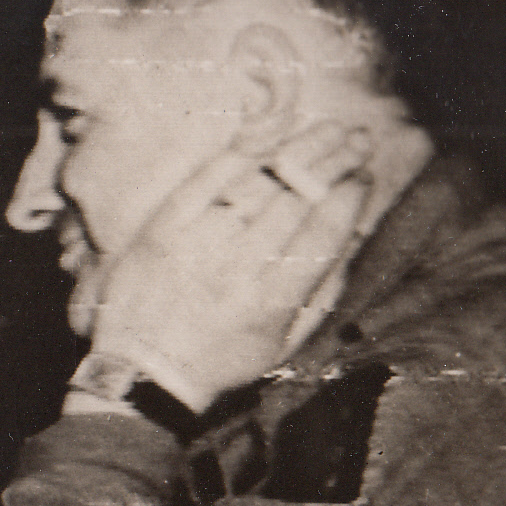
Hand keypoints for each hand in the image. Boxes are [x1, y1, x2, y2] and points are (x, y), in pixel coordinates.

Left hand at [88, 121, 374, 412]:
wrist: (141, 374)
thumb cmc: (218, 361)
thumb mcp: (280, 344)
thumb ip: (316, 294)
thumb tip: (345, 238)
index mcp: (271, 300)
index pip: (324, 232)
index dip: (350, 197)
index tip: (363, 177)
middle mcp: (237, 268)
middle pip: (297, 199)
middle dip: (336, 162)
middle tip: (358, 139)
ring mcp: (197, 244)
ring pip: (260, 183)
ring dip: (301, 149)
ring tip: (328, 130)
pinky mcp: (164, 228)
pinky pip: (209, 177)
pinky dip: (244, 150)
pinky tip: (272, 134)